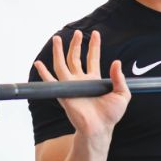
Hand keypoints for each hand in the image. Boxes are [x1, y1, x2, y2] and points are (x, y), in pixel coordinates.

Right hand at [34, 29, 130, 146]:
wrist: (100, 128)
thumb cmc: (111, 115)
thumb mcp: (122, 94)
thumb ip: (119, 78)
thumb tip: (116, 62)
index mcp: (94, 79)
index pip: (93, 58)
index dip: (94, 45)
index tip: (95, 33)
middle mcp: (81, 80)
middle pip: (75, 58)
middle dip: (76, 44)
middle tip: (77, 33)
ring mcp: (71, 85)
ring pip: (62, 64)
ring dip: (59, 51)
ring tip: (57, 38)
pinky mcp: (63, 93)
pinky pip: (51, 81)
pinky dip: (44, 73)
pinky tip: (39, 63)